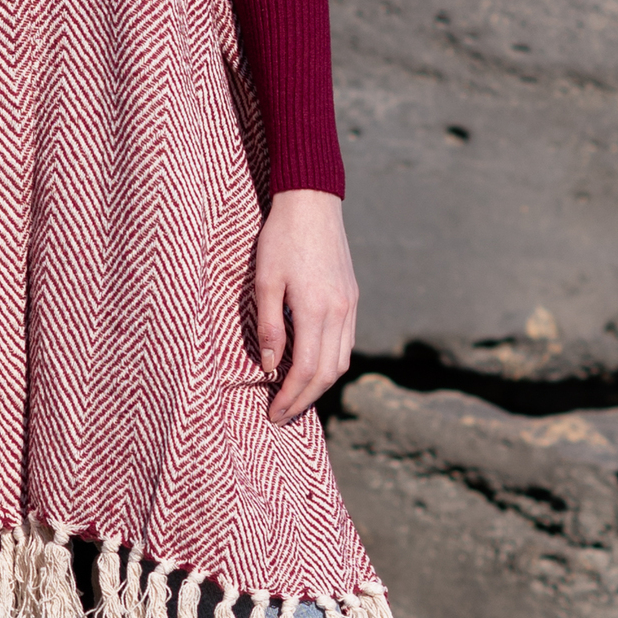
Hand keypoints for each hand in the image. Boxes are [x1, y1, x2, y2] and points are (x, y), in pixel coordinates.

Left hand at [253, 189, 358, 425]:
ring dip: (320, 386)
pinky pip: (346, 343)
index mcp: (316, 310)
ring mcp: (350, 305)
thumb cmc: (281, 238)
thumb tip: (271, 367)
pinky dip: (330, 364)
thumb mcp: (265, 280)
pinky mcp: (352, 297)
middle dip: (304, 401)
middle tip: (281, 416)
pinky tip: (312, 367)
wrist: (312, 201)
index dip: (289, 398)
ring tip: (295, 398)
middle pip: (327, 374)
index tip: (272, 415)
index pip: (305, 371)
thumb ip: (270, 326)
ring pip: (341, 361)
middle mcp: (340, 313)